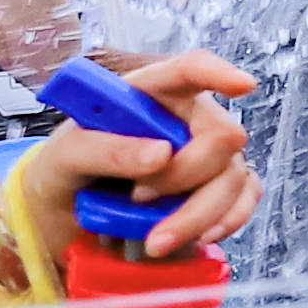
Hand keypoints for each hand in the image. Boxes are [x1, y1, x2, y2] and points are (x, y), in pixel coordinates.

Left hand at [0, 49, 259, 267]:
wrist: (70, 217)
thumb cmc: (66, 171)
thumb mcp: (63, 157)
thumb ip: (103, 150)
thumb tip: (162, 154)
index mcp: (149, 93)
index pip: (190, 69)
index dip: (219, 72)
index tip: (242, 85)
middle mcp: (188, 117)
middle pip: (221, 135)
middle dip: (184, 175)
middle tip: (138, 197)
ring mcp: (208, 153)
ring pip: (233, 176)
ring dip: (196, 214)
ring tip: (154, 239)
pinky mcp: (220, 186)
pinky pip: (243, 200)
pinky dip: (223, 222)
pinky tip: (196, 236)